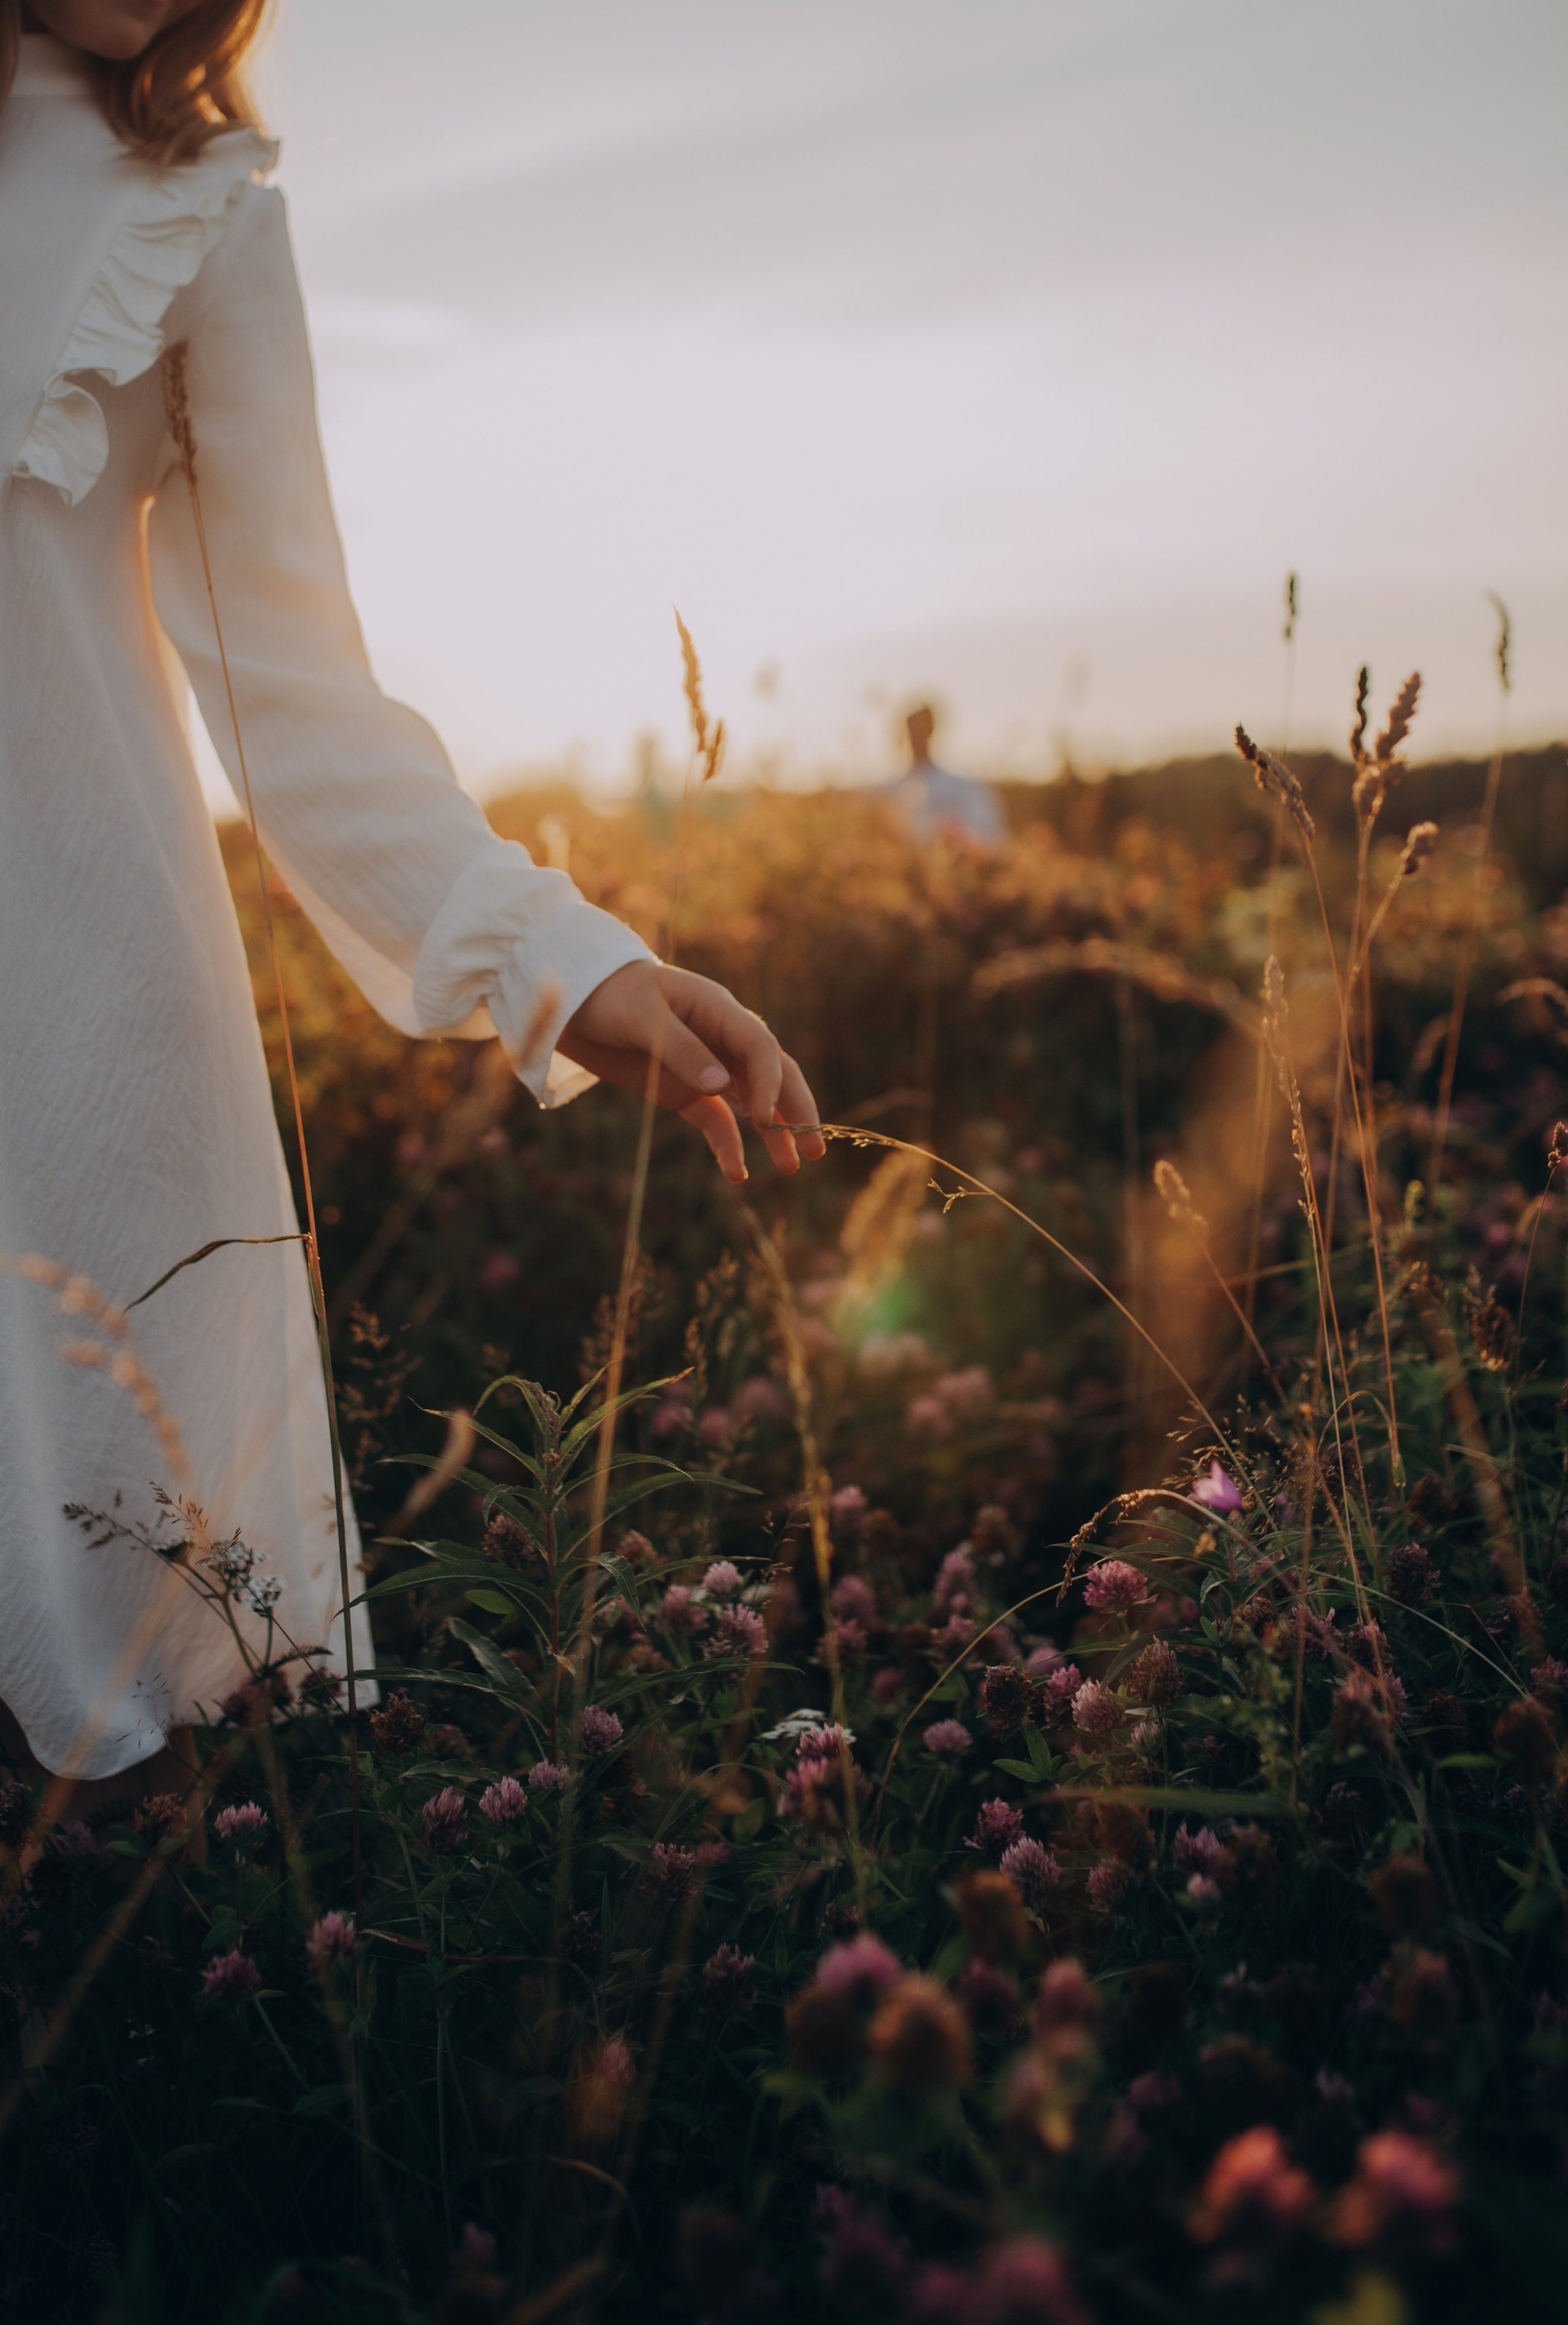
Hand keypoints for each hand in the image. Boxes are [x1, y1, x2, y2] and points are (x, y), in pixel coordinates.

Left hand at [557, 962, 825, 1182]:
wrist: (577, 1004)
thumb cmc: (611, 997)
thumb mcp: (643, 1018)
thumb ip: (681, 1049)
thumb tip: (720, 1085)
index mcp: (718, 1011)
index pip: (760, 1048)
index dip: (769, 1082)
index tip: (764, 1118)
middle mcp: (722, 1040)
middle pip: (772, 1075)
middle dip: (795, 1110)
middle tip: (815, 1147)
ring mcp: (707, 1067)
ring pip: (752, 1102)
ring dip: (773, 1134)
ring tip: (790, 1168)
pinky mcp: (687, 1092)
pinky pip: (717, 1121)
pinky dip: (728, 1145)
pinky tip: (736, 1173)